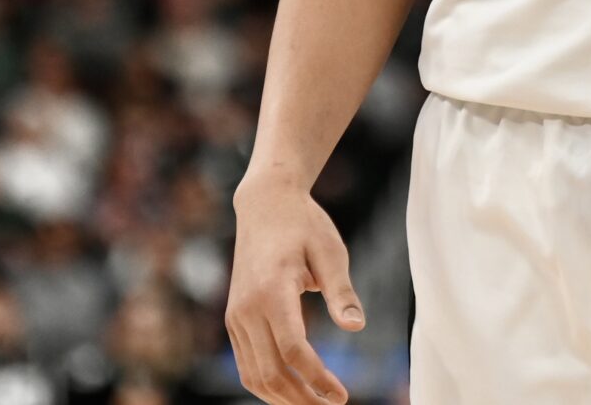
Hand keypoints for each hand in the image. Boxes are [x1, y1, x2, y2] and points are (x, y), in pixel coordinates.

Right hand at [225, 172, 364, 404]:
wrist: (264, 204)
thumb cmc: (304, 224)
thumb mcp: (331, 250)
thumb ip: (342, 291)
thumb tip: (356, 327)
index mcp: (272, 290)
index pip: (293, 351)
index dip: (317, 379)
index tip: (341, 395)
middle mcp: (247, 308)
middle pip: (271, 372)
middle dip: (301, 399)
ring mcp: (236, 315)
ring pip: (253, 375)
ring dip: (283, 397)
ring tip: (314, 404)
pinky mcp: (234, 318)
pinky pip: (246, 364)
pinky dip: (267, 384)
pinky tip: (292, 390)